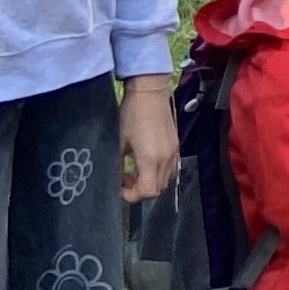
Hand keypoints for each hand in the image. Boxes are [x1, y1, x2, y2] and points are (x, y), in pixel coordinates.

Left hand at [118, 75, 179, 203]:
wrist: (150, 93)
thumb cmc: (132, 114)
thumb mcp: (118, 140)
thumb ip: (117, 162)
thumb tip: (113, 177)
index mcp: (151, 159)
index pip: (147, 192)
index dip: (132, 196)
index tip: (120, 189)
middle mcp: (166, 158)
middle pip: (157, 189)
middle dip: (140, 191)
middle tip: (124, 180)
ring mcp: (173, 152)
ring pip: (164, 180)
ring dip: (149, 182)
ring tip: (134, 171)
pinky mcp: (175, 145)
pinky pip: (169, 168)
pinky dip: (156, 172)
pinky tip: (144, 161)